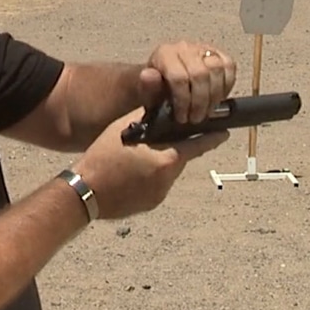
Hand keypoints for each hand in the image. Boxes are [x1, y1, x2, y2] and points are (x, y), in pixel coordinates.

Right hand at [70, 108, 229, 220]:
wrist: (85, 192)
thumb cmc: (102, 158)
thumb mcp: (123, 128)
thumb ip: (146, 116)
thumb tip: (160, 105)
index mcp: (167, 159)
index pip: (197, 145)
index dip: (212, 138)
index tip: (224, 133)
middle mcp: (168, 179)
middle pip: (180, 159)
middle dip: (174, 149)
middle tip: (157, 141)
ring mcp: (159, 195)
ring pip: (168, 174)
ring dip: (159, 164)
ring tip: (135, 158)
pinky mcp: (149, 205)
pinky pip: (157, 187)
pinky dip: (150, 179)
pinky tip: (131, 174)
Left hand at [139, 41, 236, 124]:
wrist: (162, 80)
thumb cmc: (155, 89)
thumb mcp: (146, 93)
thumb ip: (147, 86)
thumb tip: (148, 75)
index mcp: (164, 54)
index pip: (179, 77)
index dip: (183, 100)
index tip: (182, 117)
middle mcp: (184, 47)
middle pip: (200, 74)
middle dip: (200, 101)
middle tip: (196, 118)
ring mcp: (202, 48)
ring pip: (218, 68)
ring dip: (215, 96)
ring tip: (207, 111)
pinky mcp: (217, 53)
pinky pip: (229, 66)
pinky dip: (227, 85)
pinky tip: (218, 99)